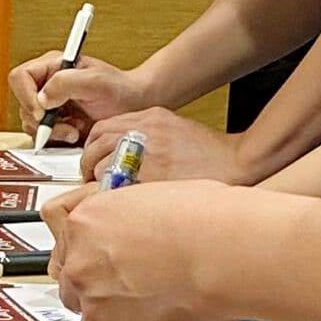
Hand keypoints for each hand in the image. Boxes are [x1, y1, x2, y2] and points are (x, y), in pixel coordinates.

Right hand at [8, 52, 152, 146]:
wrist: (132, 106)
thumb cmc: (119, 89)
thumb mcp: (95, 80)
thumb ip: (65, 83)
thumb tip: (42, 98)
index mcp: (52, 67)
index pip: (20, 78)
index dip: (26, 96)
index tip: (44, 112)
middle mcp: (47, 85)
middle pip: (23, 105)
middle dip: (43, 121)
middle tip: (66, 126)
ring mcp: (50, 106)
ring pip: (31, 124)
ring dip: (52, 132)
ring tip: (75, 129)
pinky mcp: (56, 124)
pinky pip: (43, 136)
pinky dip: (57, 139)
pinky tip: (76, 134)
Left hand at [46, 182, 234, 320]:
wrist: (221, 252)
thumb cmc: (203, 219)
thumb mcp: (150, 194)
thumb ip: (128, 219)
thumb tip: (137, 231)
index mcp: (85, 226)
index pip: (68, 253)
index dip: (92, 263)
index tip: (107, 268)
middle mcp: (83, 271)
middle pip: (75, 295)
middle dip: (101, 297)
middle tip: (133, 293)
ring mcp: (98, 314)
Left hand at [80, 109, 248, 185]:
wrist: (234, 163)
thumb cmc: (208, 154)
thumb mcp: (174, 131)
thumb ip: (146, 137)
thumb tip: (120, 154)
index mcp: (150, 118)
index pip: (104, 127)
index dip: (93, 146)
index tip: (93, 161)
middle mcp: (145, 131)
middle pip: (96, 141)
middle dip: (87, 161)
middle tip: (89, 179)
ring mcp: (146, 153)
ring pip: (100, 161)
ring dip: (94, 179)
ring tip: (100, 195)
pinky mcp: (150, 176)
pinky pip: (114, 183)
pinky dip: (107, 193)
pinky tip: (114, 203)